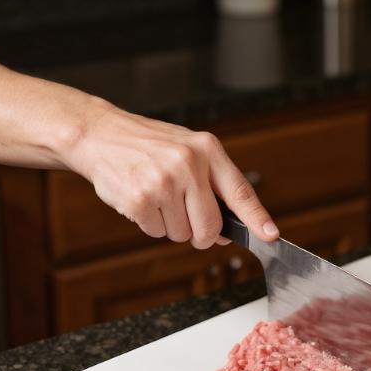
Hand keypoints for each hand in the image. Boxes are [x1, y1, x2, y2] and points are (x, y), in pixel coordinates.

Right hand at [64, 100, 278, 248]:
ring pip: (181, 233)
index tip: (270, 235)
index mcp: (207, 150)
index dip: (257, 217)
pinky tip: (140, 198)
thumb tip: (227, 231)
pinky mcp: (140, 199)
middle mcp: (188, 164)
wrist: (100, 134)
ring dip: (170, 225)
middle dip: (200, 234)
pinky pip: (156, 232)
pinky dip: (149, 223)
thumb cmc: (148, 146)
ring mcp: (163, 182)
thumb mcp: (188, 150)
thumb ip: (212, 186)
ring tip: (156, 195)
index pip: (240, 191)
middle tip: (184, 217)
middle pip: (210, 226)